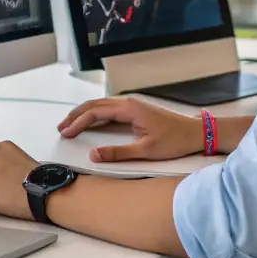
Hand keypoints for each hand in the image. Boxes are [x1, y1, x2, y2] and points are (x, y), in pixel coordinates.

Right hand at [57, 97, 202, 162]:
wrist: (195, 132)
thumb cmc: (174, 141)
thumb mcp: (145, 151)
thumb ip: (118, 153)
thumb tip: (93, 155)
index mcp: (128, 109)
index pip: (95, 113)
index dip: (78, 123)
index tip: (65, 133)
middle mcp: (128, 103)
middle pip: (94, 105)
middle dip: (76, 116)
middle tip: (61, 128)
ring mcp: (132, 105)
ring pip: (101, 105)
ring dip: (84, 114)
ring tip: (70, 125)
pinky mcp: (135, 109)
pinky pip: (109, 109)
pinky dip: (95, 115)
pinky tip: (90, 123)